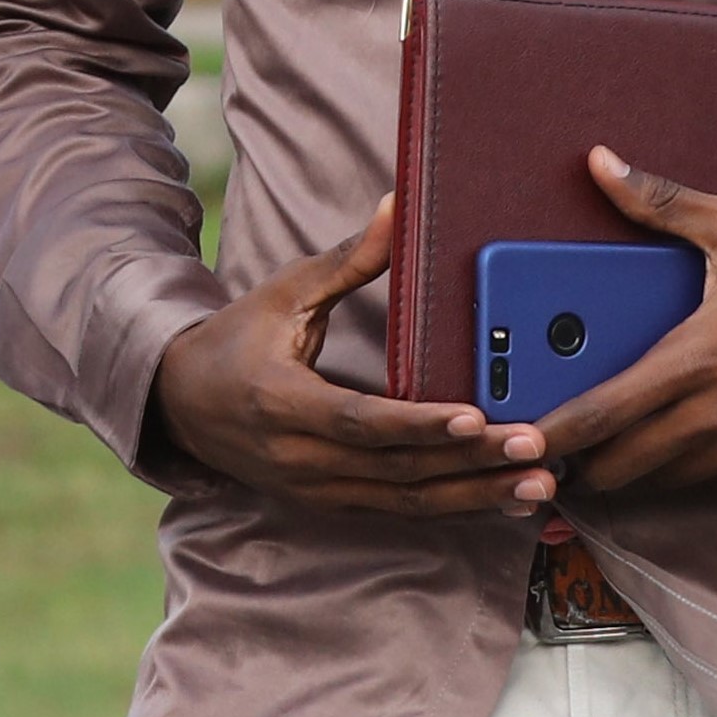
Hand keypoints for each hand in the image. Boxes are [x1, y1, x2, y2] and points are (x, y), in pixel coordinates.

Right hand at [145, 197, 555, 516]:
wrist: (178, 406)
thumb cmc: (235, 341)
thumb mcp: (283, 293)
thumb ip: (348, 260)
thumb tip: (398, 205)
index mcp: (279, 402)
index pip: (360, 421)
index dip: (419, 424)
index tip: (475, 418)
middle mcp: (296, 458)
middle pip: (397, 470)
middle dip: (472, 462)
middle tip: (537, 448)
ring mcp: (313, 489)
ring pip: (406, 502)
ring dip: (476, 496)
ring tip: (538, 483)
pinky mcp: (329, 503)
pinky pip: (400, 511)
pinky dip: (455, 507)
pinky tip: (502, 497)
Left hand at [528, 147, 716, 493]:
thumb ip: (659, 203)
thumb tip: (599, 163)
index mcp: (693, 360)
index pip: (595, 417)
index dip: (544, 436)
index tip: (508, 439)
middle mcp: (714, 418)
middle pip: (613, 468)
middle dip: (575, 458)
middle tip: (553, 436)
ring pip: (655, 482)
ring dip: (624, 466)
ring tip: (603, 438)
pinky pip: (701, 485)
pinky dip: (675, 470)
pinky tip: (668, 436)